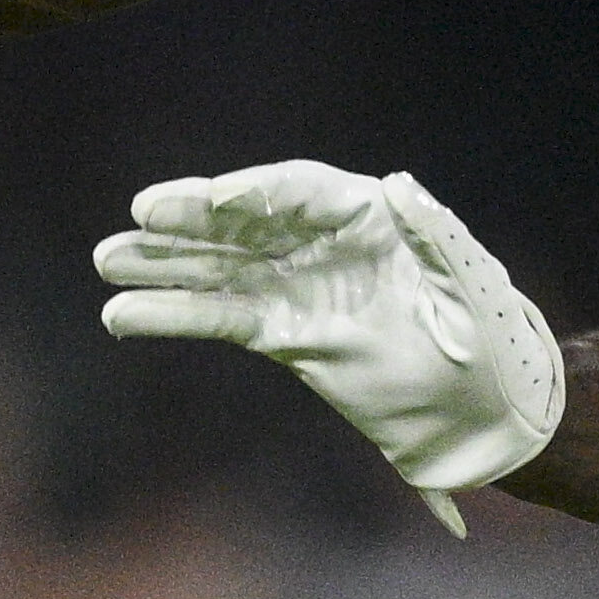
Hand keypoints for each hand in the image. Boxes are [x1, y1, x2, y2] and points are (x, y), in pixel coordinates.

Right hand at [91, 159, 563, 531]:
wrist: (484, 411)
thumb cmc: (490, 338)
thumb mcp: (471, 281)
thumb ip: (437, 233)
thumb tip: (401, 186)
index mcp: (370, 216)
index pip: (299, 191)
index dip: (252, 193)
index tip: (210, 201)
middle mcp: (324, 243)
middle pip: (246, 222)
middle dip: (191, 220)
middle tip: (139, 217)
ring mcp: (299, 287)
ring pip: (221, 268)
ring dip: (165, 265)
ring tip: (107, 261)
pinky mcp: (284, 334)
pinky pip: (221, 319)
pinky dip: (174, 316)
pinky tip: (123, 316)